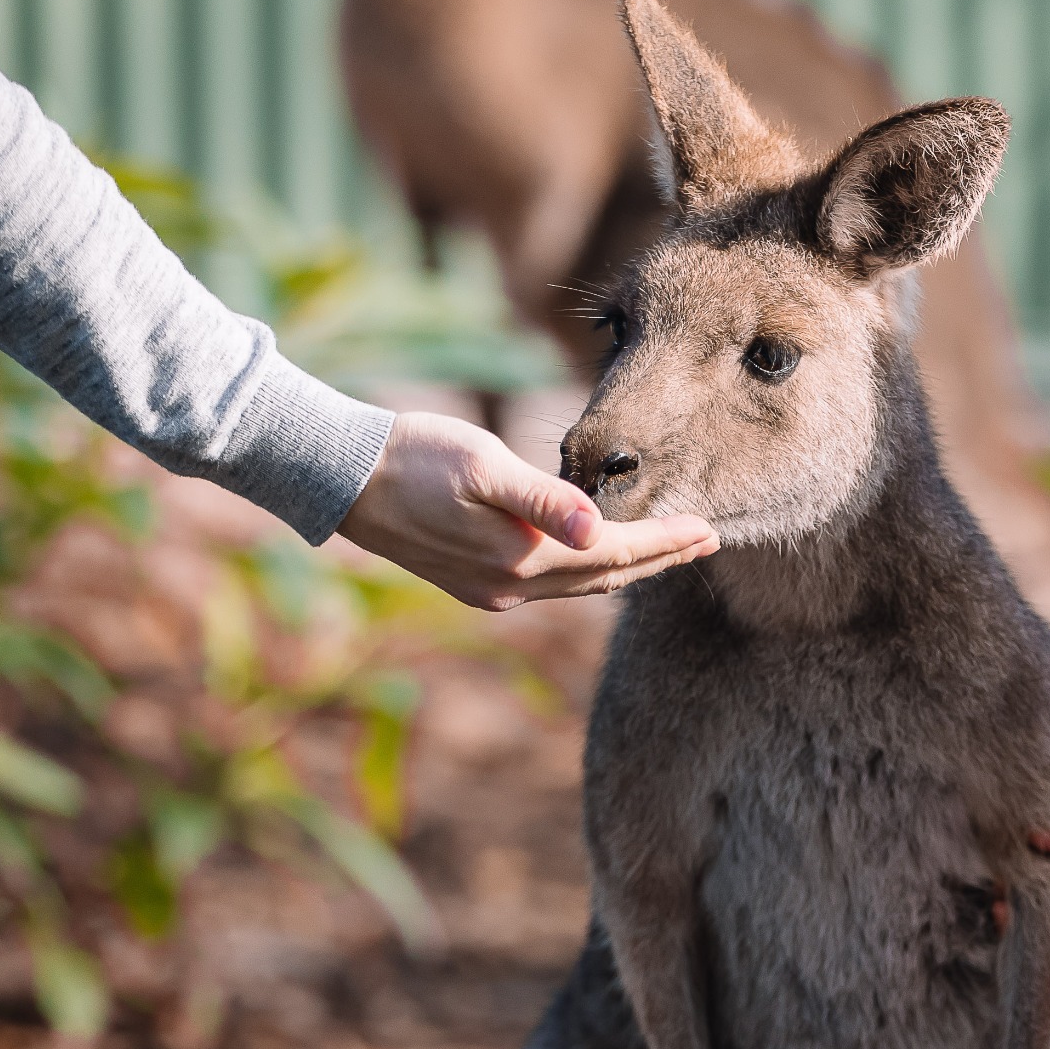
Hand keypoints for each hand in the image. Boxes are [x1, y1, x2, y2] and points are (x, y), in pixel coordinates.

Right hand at [335, 411, 717, 610]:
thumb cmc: (412, 457)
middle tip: (707, 542)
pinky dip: (586, 572)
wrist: (340, 477)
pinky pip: (550, 586)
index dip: (664, 543)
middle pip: (605, 579)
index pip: (614, 554)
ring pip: (578, 587)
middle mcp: (511, 587)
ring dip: (626, 569)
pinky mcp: (474, 584)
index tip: (708, 529)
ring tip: (667, 550)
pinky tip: (599, 557)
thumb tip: (597, 531)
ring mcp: (492, 591)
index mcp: (521, 558)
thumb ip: (544, 500)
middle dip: (658, 560)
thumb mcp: (482, 465)